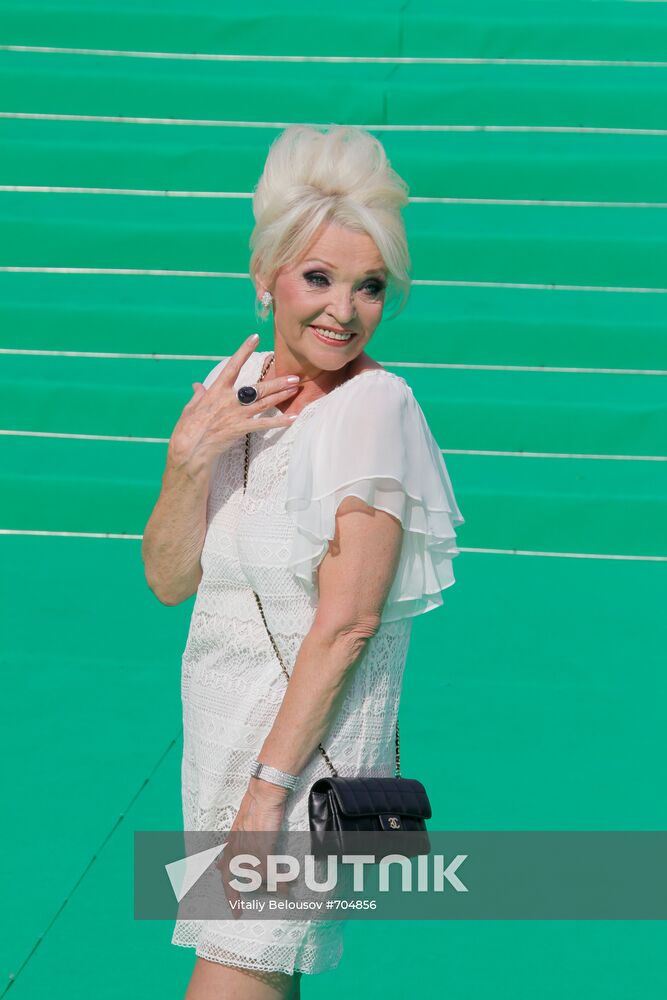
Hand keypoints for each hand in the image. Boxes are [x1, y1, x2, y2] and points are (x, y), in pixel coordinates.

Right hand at [167, 335, 302, 477]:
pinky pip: (264, 424)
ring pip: (265, 402)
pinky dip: (280, 422)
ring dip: (282, 395)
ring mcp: (237, 414)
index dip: (244, 351)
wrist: (190, 449)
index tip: (255, 338)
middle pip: (258, 388)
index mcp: (216, 391)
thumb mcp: (190, 407)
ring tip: (296, 388)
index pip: (233, 366)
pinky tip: (293, 418)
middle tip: (294, 376)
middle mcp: (230, 400)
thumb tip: (198, 386)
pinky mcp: (241, 428)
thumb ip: (198, 395)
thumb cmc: (187, 428)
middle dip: (278, 381)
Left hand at [217, 777, 290, 916]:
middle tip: (238, 913)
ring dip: (271, 885)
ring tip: (283, 889)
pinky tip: (288, 882)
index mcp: (231, 845)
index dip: (228, 891)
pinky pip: (270, 870)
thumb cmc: (256, 807)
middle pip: (235, 879)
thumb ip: (235, 845)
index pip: (224, 873)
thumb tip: (222, 864)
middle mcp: (236, 849)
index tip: (233, 907)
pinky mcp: (261, 846)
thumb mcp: (239, 827)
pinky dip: (279, 879)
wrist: (264, 794)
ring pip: (256, 877)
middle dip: (235, 898)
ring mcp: (248, 849)